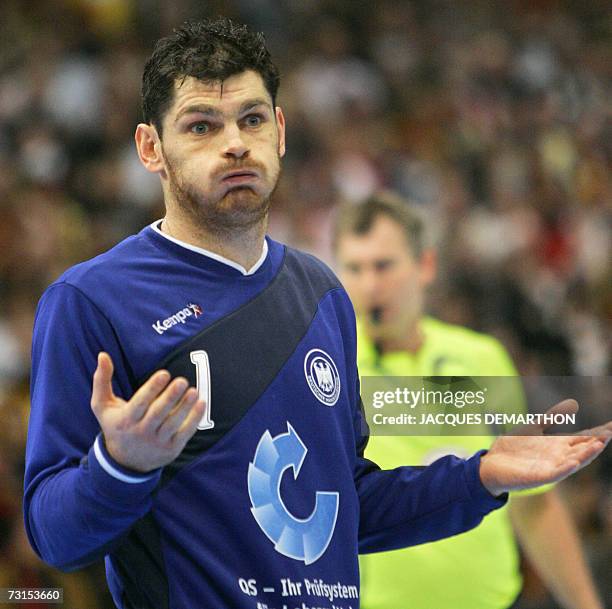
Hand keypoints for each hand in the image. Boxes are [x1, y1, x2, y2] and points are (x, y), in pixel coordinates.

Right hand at [90, 352, 204, 472]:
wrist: (124, 463)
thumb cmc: (116, 425)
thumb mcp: (102, 406)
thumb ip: (101, 380)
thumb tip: (103, 354)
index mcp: (126, 420)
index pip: (140, 403)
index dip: (152, 388)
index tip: (164, 373)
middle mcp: (141, 432)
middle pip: (158, 413)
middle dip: (170, 397)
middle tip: (182, 381)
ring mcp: (157, 442)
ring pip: (173, 423)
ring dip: (185, 406)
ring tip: (194, 390)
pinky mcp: (171, 449)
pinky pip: (185, 433)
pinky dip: (194, 419)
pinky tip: (201, 403)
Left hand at [480, 400, 611, 496]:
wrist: (491, 464)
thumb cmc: (512, 447)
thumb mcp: (533, 428)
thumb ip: (551, 417)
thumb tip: (571, 404)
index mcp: (557, 445)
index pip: (583, 438)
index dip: (598, 433)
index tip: (611, 426)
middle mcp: (557, 457)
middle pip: (582, 449)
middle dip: (597, 442)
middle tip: (610, 432)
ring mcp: (549, 468)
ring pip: (573, 462)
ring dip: (586, 454)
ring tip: (599, 444)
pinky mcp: (537, 477)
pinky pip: (554, 473)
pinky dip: (565, 467)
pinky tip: (574, 461)